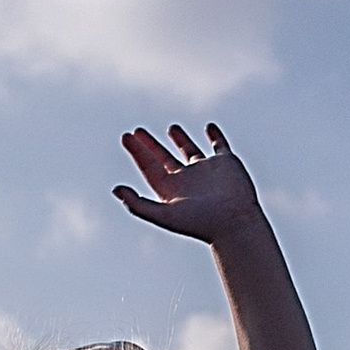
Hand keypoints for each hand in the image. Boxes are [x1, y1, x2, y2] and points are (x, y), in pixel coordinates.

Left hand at [113, 120, 262, 245]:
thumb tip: (115, 190)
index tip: (126, 137)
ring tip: (172, 128)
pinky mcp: (226, 163)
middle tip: (136, 131)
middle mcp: (187, 180)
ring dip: (181, 140)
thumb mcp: (163, 215)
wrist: (233, 222)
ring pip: (190, 152)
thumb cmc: (199, 222)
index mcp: (171, 191)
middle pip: (163, 159)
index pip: (149, 167)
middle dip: (150, 145)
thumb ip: (137, 204)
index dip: (137, 153)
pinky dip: (216, 136)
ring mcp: (207, 171)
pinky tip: (210, 127)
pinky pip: (219, 145)